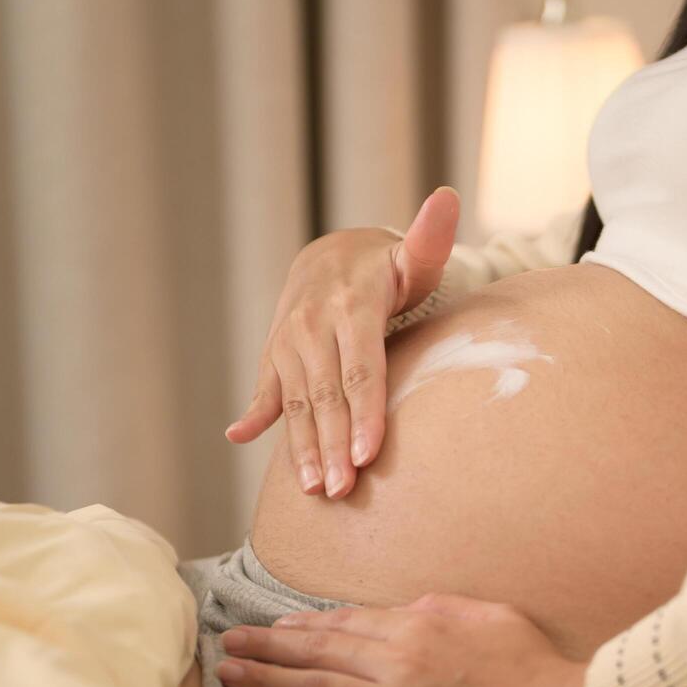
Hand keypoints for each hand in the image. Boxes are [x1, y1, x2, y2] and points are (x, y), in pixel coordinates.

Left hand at [214, 594, 626, 686]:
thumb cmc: (535, 668)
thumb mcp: (489, 615)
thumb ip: (441, 608)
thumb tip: (405, 609)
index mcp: (419, 625)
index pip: (346, 623)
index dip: (304, 625)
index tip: (274, 627)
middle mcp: (398, 663)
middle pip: (319, 651)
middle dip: (268, 646)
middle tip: (231, 642)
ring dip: (268, 681)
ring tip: (231, 674)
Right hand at [224, 186, 460, 498]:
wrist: (332, 256)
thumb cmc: (388, 267)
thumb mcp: (413, 255)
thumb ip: (430, 237)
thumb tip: (448, 196)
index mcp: (351, 307)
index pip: (361, 370)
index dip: (364, 415)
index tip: (368, 455)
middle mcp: (314, 325)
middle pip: (328, 395)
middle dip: (333, 446)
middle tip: (341, 490)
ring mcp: (289, 342)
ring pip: (298, 402)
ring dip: (303, 447)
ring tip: (313, 489)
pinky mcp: (275, 356)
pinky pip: (268, 390)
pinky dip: (254, 414)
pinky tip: (238, 435)